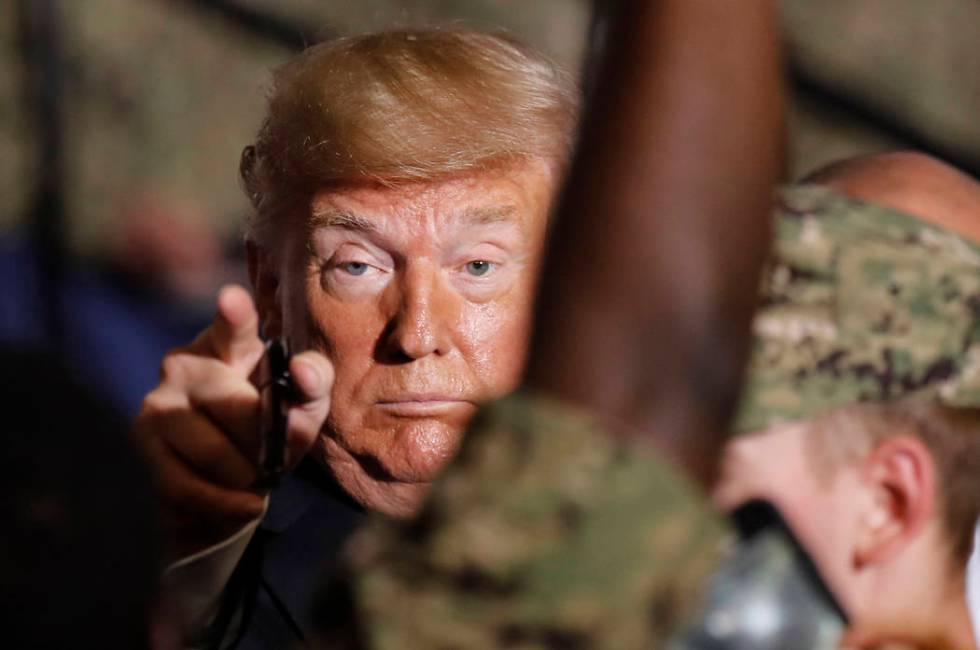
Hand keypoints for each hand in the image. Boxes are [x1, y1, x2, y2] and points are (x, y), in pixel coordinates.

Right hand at [134, 284, 332, 558]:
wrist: (227, 488)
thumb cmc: (268, 432)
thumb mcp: (303, 407)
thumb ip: (313, 384)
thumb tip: (304, 371)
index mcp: (229, 345)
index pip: (234, 328)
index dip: (234, 315)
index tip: (234, 299)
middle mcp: (185, 364)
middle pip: (239, 409)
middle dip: (266, 441)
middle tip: (271, 452)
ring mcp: (157, 403)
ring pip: (217, 453)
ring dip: (248, 475)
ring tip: (253, 473)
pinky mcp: (142, 446)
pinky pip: (191, 487)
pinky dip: (228, 504)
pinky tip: (245, 503)